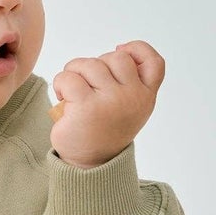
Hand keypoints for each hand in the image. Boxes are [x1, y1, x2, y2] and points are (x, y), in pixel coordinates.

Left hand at [48, 41, 165, 167]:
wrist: (91, 165)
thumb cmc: (105, 128)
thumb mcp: (129, 105)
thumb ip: (132, 79)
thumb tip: (119, 49)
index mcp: (145, 97)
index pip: (154, 62)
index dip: (137, 49)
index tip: (120, 50)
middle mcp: (133, 98)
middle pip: (115, 57)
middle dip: (96, 64)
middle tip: (87, 84)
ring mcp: (111, 102)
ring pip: (89, 64)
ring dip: (75, 73)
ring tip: (73, 92)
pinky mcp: (87, 107)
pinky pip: (69, 78)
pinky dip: (61, 84)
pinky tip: (63, 98)